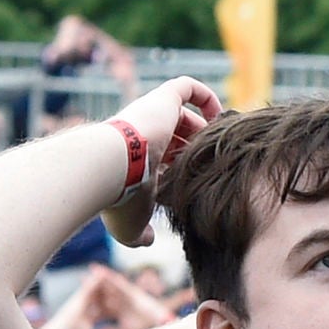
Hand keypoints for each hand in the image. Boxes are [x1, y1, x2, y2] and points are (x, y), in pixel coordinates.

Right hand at [104, 77, 223, 244]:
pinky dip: (204, 96)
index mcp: (132, 159)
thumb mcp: (129, 225)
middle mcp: (139, 133)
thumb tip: (148, 240)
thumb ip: (139, 234)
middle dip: (192, 152)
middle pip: (173, 137)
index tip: (192, 186)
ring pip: (181, 114)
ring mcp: (150, 114)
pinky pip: (186, 87)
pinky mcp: (162, 99)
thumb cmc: (119, 199)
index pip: (159, 160)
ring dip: (202, 129)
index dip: (178, 171)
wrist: (109, 168)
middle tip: (210, 168)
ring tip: (219, 148)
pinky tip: (218, 114)